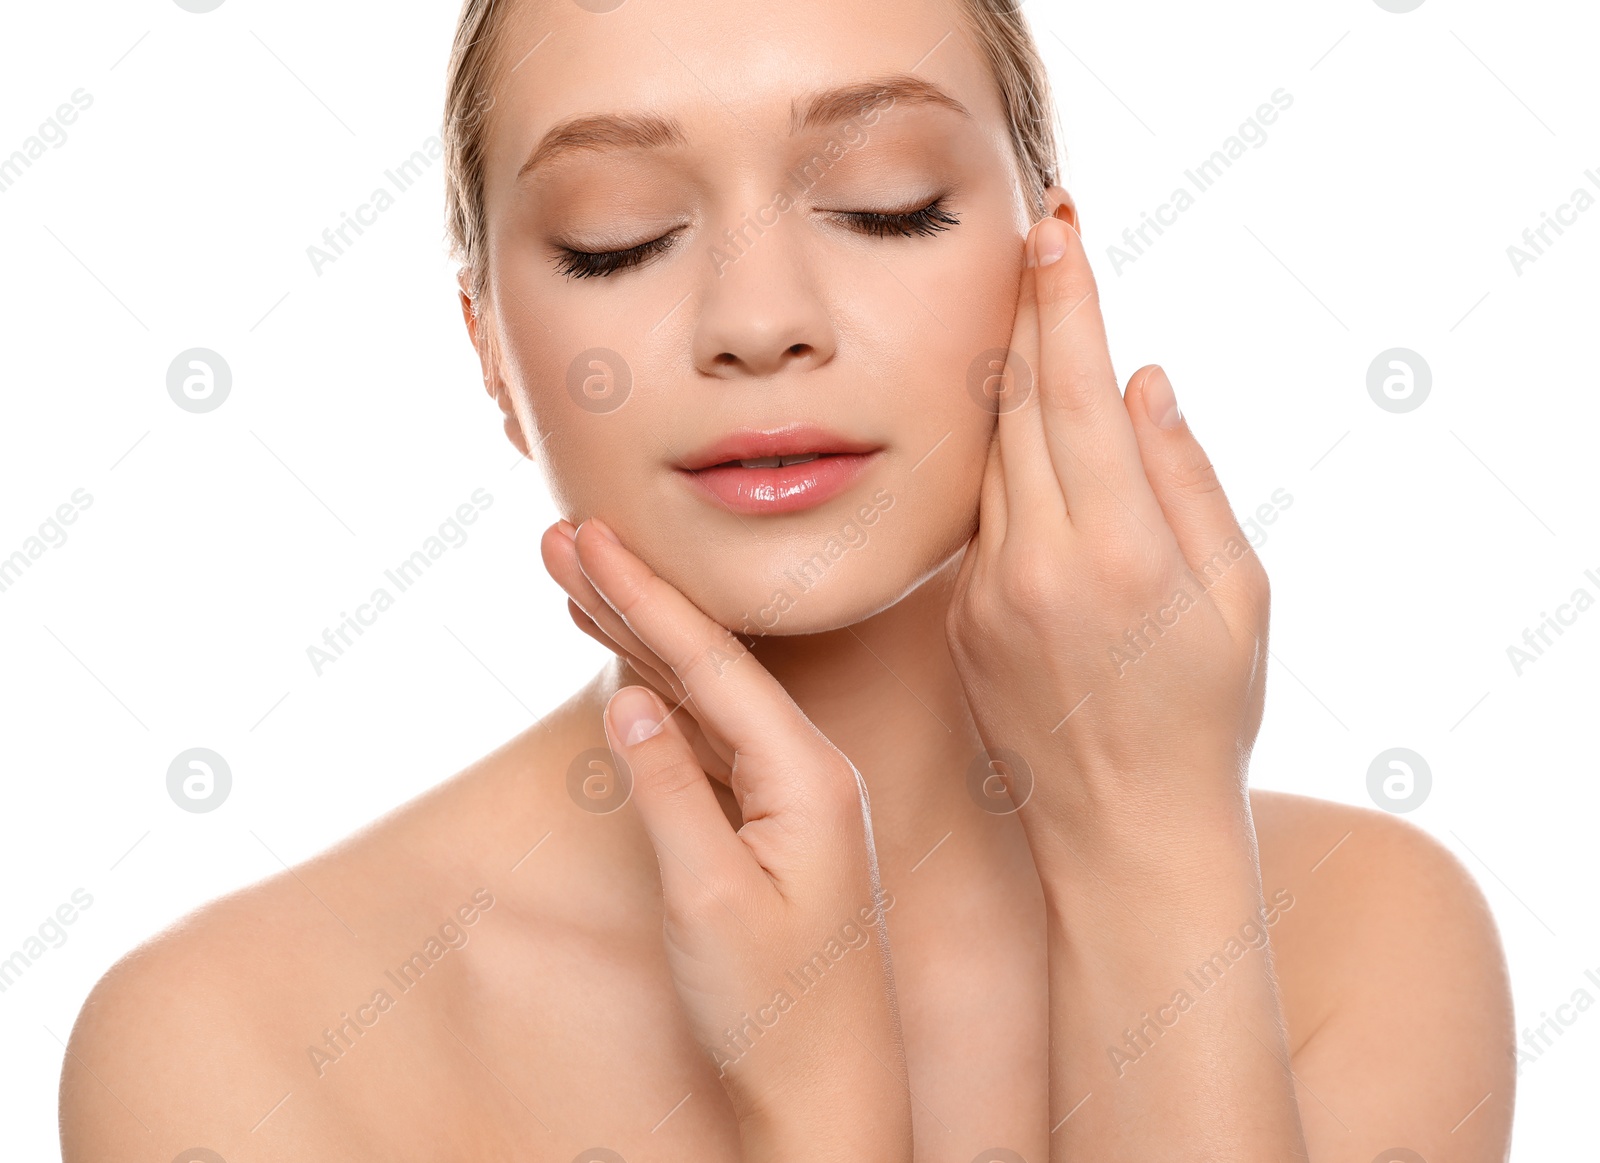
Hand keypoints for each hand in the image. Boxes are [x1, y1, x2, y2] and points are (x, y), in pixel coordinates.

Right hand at [552, 518, 912, 1160]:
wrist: (827, 1093)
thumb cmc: (777, 1010)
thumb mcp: (708, 899)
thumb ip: (668, 790)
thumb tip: (628, 701)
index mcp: (807, 773)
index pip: (713, 661)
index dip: (645, 595)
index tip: (588, 536)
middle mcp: (807, 769)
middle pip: (707, 661)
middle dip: (633, 597)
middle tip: (564, 537)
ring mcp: (789, 796)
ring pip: (702, 696)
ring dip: (639, 639)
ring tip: (575, 582)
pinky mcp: (768, 825)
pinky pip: (705, 739)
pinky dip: (657, 697)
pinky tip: (625, 665)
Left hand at [946, 212, 1270, 851]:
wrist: (1123, 829)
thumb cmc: (1204, 714)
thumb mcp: (1239, 596)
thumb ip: (1186, 479)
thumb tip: (1141, 380)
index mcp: (1118, 549)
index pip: (1074, 391)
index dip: (1062, 301)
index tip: (1056, 228)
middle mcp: (1036, 562)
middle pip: (1014, 405)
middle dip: (1027, 315)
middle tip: (1038, 244)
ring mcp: (984, 592)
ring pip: (989, 456)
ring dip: (1007, 384)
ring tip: (1032, 322)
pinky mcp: (957, 618)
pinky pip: (978, 515)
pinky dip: (1005, 466)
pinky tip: (1027, 440)